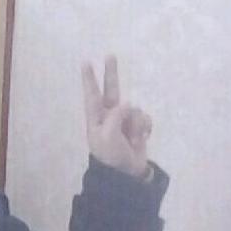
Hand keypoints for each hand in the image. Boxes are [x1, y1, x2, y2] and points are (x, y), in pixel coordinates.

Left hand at [82, 55, 152, 179]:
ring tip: (131, 139)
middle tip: (110, 55)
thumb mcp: (108, 135)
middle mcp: (109, 116)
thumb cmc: (111, 155)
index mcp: (97, 118)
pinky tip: (140, 139)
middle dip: (111, 73)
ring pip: (135, 109)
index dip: (89, 78)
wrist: (127, 174)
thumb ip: (115, 116)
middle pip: (112, 89)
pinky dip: (145, 128)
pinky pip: (145, 119)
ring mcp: (124, 121)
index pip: (92, 94)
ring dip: (136, 124)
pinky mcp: (137, 127)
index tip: (85, 62)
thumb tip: (127, 104)